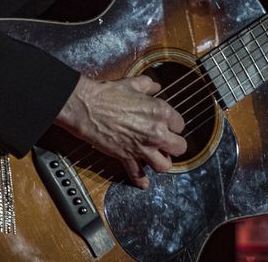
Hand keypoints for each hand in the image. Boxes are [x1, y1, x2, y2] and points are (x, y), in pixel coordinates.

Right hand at [54, 75, 186, 188]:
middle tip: (167, 142)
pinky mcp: (127, 157)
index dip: (173, 124)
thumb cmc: (108, 94)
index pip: (180, 124)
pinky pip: (138, 174)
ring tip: (158, 158)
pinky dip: (141, 181)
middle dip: (175, 145)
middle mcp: (156, 132)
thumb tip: (155, 86)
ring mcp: (142, 148)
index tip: (167, 124)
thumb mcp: (132, 84)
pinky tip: (144, 183)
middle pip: (179, 147)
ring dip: (162, 162)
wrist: (87, 108)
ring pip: (164, 166)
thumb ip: (148, 85)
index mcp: (160, 112)